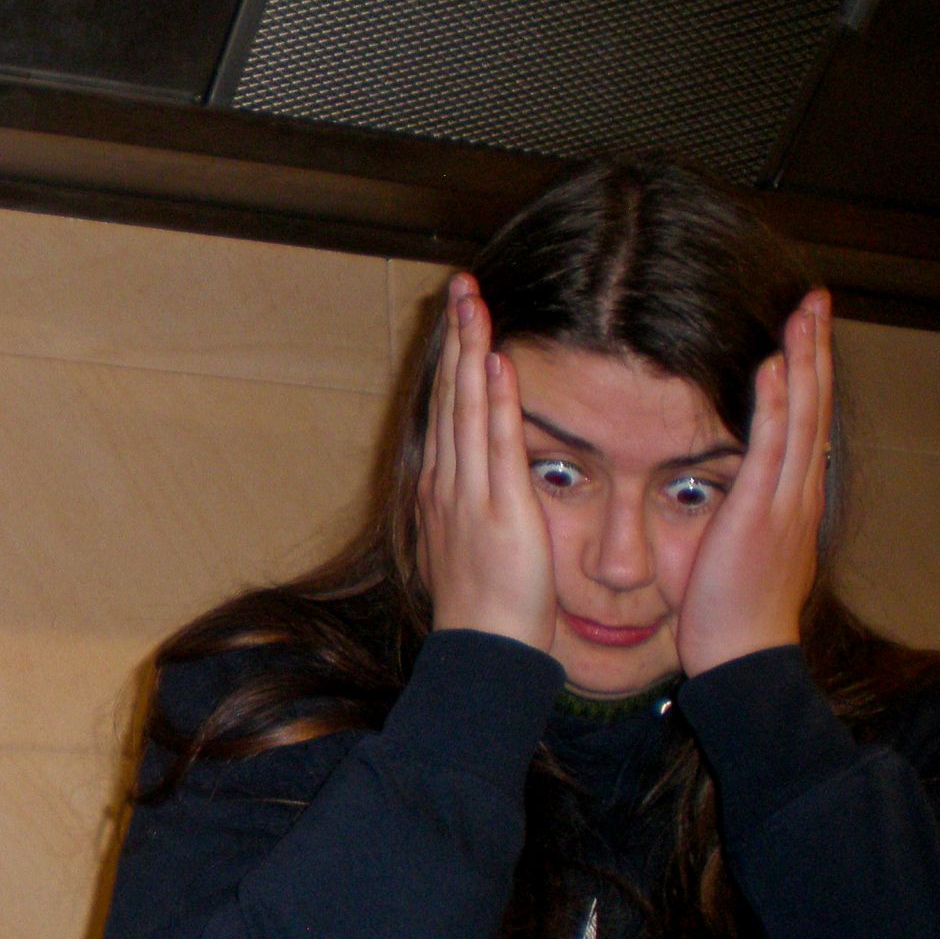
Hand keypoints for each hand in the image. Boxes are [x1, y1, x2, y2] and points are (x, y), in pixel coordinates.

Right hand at [418, 276, 555, 651]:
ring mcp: (468, 494)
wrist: (482, 652)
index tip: (462, 317)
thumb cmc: (485, 610)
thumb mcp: (471, 545)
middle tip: (462, 285)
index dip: (453, 360)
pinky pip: (493, 444)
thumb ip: (477, 506)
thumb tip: (487, 482)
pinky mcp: (498, 509)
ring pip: (464, 407)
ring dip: (469, 351)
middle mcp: (447, 482)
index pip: (447, 410)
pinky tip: (493, 362)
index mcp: (441, 489)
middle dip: (456, 337)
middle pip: (448, 395)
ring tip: (473, 302)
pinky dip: (492, 400)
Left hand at [675, 290, 832, 675]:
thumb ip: (740, 510)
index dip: (808, 372)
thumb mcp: (740, 546)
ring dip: (802, 360)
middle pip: (814, 405)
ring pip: (802, 416)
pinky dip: (776, 405)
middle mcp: (797, 491)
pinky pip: (771, 449)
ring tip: (803, 312)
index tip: (803, 329)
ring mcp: (784, 501)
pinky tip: (776, 367)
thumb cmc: (730, 608)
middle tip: (815, 299)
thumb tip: (730, 491)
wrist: (742, 655)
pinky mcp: (761, 513)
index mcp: (792, 497)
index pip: (805, 420)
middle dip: (814, 349)